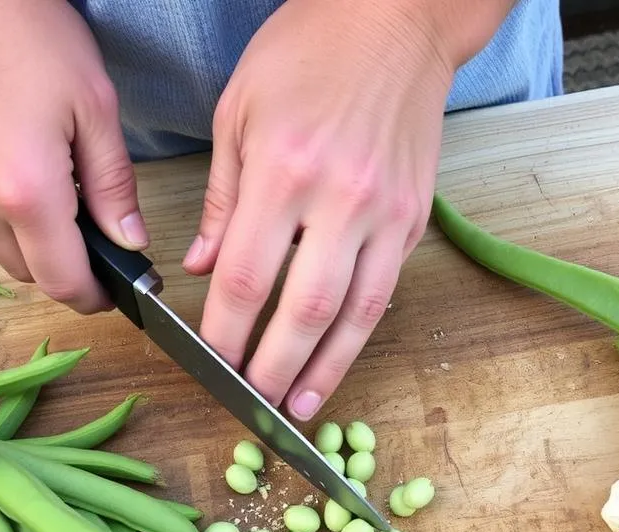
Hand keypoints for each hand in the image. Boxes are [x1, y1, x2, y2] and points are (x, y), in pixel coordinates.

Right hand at [0, 0, 147, 313]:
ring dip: (30, 239)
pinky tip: (15, 162)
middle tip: (95, 243)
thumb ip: (114, 185)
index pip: (63, 282)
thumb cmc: (26, 33)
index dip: (94, 298)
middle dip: (64, 270)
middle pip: (28, 272)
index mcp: (29, 194)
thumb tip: (130, 238)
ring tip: (58, 193)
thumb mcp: (95, 108)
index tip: (113, 293)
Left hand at [185, 0, 504, 420]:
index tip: (210, 361)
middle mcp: (340, 198)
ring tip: (300, 407)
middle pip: (303, 309)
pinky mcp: (414, 217)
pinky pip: (385, 290)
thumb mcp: (238, 112)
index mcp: (284, 169)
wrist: (397, 21)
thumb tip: (205, 268)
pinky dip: (360, 333)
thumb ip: (224, 199)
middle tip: (252, 403)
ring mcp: (385, 212)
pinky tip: (339, 359)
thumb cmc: (308, 53)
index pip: (249, 276)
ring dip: (325, 368)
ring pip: (354, 313)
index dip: (226, 331)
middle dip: (273, 368)